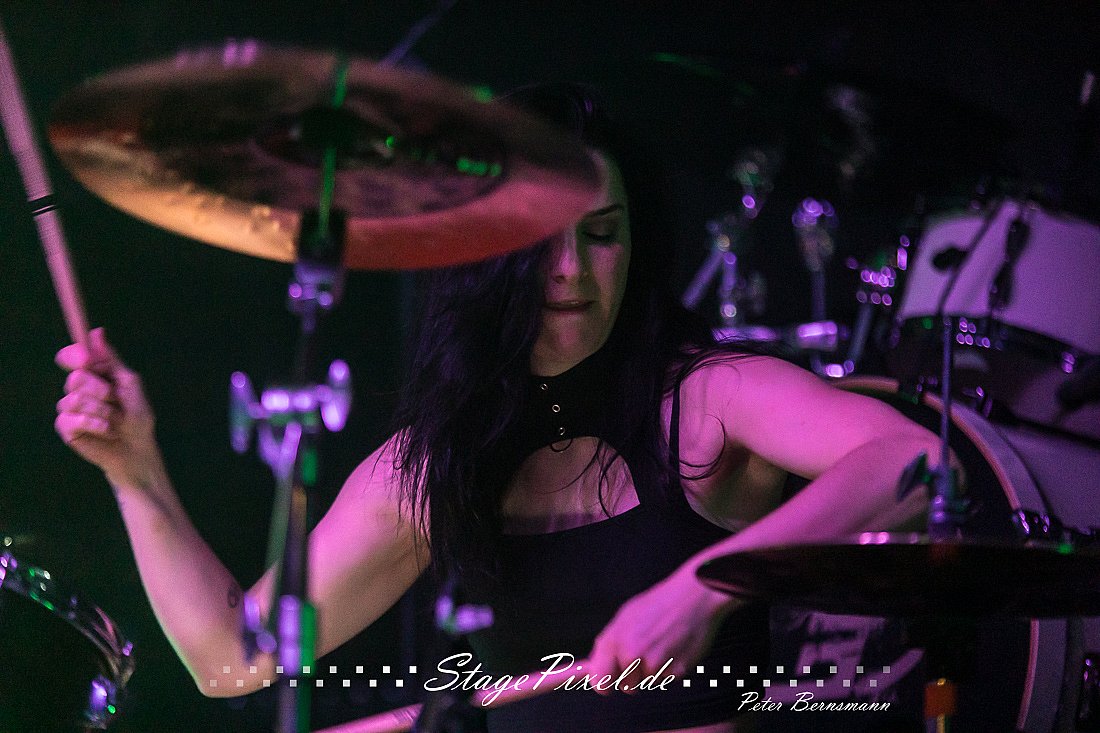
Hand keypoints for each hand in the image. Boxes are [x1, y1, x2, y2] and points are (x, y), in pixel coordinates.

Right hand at [55, 328, 158, 487]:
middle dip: (100, 390)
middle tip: (115, 400)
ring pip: (74, 399)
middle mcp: (79, 389)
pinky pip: (71, 419)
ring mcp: (70, 408)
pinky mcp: (66, 428)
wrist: (138, 448)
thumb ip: (111, 360)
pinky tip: (107, 430)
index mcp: (94, 375)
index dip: (75, 354)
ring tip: (116, 420)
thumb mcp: (129, 384)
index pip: (73, 357)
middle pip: (76, 377)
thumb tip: (97, 332)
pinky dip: (95, 424)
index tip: (86, 358)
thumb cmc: (137, 417)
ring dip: (102, 410)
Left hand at [586, 563, 739, 691]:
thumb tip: (591, 668)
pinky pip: (666, 680)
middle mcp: (632, 654)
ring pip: (647, 683)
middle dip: (633, 676)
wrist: (694, 596)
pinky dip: (670, 669)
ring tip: (661, 645)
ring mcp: (655, 663)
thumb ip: (608, 644)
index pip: (600, 680)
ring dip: (653, 671)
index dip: (605, 683)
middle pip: (626, 686)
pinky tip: (674, 648)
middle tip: (644, 652)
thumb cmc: (659, 605)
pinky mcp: (677, 670)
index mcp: (616, 639)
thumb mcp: (626, 617)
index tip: (609, 681)